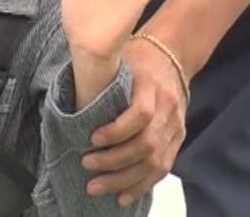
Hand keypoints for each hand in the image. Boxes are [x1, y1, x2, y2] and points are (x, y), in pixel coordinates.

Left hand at [84, 27, 187, 205]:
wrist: (174, 54)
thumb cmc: (139, 57)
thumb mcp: (119, 58)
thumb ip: (101, 80)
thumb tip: (71, 105)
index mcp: (151, 86)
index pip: (139, 115)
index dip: (116, 131)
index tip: (92, 138)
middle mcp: (168, 108)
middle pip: (145, 144)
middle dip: (114, 161)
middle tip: (86, 165)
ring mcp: (175, 126)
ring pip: (154, 162)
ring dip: (124, 180)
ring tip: (98, 187)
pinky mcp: (178, 138)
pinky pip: (163, 168)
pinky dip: (142, 185)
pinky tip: (122, 195)